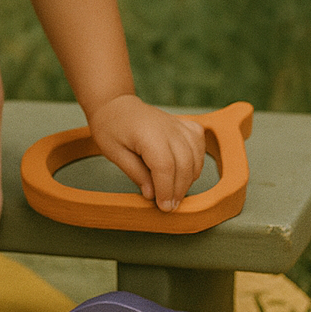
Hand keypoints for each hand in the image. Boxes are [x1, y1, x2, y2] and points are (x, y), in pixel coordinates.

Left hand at [87, 94, 205, 212]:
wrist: (116, 105)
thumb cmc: (111, 128)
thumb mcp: (114, 153)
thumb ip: (135, 173)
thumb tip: (152, 195)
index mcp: (148, 134)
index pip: (165, 167)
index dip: (166, 190)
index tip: (163, 207)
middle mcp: (168, 128)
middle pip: (184, 165)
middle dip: (178, 190)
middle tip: (169, 207)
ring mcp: (178, 125)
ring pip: (195, 157)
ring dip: (188, 180)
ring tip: (174, 193)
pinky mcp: (184, 125)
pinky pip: (199, 144)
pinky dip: (197, 161)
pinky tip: (185, 171)